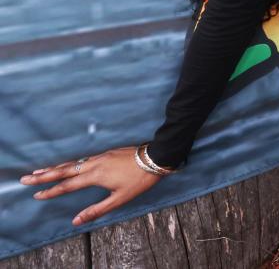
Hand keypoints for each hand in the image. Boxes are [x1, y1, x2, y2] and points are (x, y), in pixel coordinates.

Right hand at [20, 148, 164, 225]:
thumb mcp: (120, 199)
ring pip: (73, 163)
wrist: (156, 157)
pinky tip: (67, 165)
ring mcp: (100, 156)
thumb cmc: (140, 180)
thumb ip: (97, 210)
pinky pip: (83, 159)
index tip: (36, 195)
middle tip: (26, 178)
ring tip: (40, 171)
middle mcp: (94, 164)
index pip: (68, 185)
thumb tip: (76, 221)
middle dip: (45, 175)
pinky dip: (70, 163)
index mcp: (96, 175)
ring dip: (55, 167)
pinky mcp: (107, 153)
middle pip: (65, 170)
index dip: (51, 191)